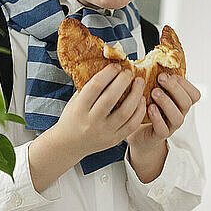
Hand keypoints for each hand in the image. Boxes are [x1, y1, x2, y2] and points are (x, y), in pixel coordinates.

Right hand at [28, 63, 144, 191]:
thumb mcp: (75, 101)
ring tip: (139, 83)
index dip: (107, 73)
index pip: (94, 87)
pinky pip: (132, 125)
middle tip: (129, 72)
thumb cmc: (72, 118)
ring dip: (135, 94)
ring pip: (125, 112)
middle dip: (122, 82)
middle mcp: (91, 122)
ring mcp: (104, 133)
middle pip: (110, 98)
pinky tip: (141, 100)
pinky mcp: (114, 140)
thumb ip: (88, 86)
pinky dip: (139, 111)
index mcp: (79, 109)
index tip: (116, 66)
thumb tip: (107, 67)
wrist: (68, 145)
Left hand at [127, 73, 200, 159]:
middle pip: (186, 102)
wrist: (135, 130)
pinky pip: (163, 129)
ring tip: (154, 92)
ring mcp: (170, 126)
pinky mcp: (158, 135)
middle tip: (161, 78)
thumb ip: (156, 78)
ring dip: (166, 102)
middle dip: (174, 88)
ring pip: (177, 117)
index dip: (185, 84)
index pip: (194, 94)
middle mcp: (178, 114)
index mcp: (179, 102)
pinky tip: (150, 108)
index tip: (170, 74)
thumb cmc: (144, 107)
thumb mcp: (152, 90)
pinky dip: (157, 118)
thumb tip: (154, 58)